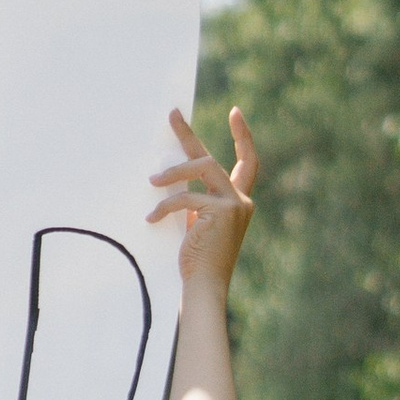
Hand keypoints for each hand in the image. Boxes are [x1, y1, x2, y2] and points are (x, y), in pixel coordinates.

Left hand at [148, 104, 256, 291]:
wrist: (205, 286)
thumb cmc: (198, 260)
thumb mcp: (198, 223)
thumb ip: (194, 200)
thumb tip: (166, 177)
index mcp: (238, 201)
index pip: (248, 162)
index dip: (243, 137)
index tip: (236, 113)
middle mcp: (241, 199)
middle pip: (212, 158)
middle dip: (190, 134)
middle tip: (172, 114)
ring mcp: (234, 204)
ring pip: (202, 167)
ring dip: (173, 172)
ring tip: (151, 181)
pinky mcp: (222, 211)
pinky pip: (186, 197)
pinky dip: (166, 206)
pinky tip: (152, 218)